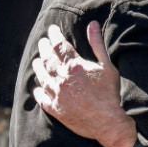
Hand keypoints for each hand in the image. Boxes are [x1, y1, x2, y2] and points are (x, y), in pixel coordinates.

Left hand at [32, 21, 136, 146]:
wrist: (109, 122)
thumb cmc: (111, 93)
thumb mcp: (107, 66)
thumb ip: (97, 44)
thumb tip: (92, 24)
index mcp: (74, 66)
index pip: (60, 46)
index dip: (54, 35)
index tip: (51, 30)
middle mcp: (62, 79)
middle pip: (48, 59)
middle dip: (44, 48)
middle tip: (42, 42)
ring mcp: (57, 95)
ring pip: (42, 77)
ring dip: (38, 67)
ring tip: (36, 61)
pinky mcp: (56, 110)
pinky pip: (42, 99)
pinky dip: (38, 92)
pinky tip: (37, 88)